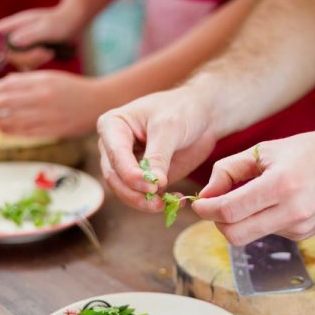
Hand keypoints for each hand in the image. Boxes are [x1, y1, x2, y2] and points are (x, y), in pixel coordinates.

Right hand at [0, 6, 80, 70]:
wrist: (73, 21)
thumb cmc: (60, 22)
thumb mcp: (46, 29)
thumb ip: (30, 35)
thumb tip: (13, 41)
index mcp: (16, 23)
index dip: (2, 48)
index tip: (19, 55)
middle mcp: (16, 32)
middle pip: (7, 51)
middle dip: (24, 57)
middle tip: (44, 53)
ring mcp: (23, 41)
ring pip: (17, 58)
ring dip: (32, 60)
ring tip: (48, 53)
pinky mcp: (30, 49)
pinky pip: (26, 61)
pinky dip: (35, 62)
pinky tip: (47, 56)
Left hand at [0, 71, 104, 137]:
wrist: (98, 103)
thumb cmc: (73, 89)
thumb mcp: (50, 77)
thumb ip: (27, 80)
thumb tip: (2, 85)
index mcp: (41, 82)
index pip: (7, 86)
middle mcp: (41, 98)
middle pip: (5, 102)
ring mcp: (46, 115)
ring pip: (12, 119)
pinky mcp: (51, 130)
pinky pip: (24, 132)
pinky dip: (10, 131)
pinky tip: (2, 130)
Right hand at [96, 87, 218, 211]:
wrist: (201, 115)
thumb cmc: (182, 110)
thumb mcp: (169, 128)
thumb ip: (158, 156)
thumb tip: (153, 185)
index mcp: (112, 126)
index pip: (115, 155)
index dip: (130, 174)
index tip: (152, 186)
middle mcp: (113, 147)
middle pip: (115, 178)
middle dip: (134, 193)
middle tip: (157, 202)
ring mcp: (127, 165)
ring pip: (126, 191)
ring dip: (144, 202)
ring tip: (166, 204)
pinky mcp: (143, 178)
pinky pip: (143, 196)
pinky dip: (157, 203)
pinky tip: (175, 202)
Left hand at [192, 127, 314, 245]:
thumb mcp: (267, 150)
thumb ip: (230, 170)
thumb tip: (206, 194)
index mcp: (281, 185)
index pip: (229, 211)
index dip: (206, 209)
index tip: (198, 203)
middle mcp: (292, 212)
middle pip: (234, 234)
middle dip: (217, 222)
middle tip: (214, 205)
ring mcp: (299, 228)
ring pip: (250, 235)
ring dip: (239, 220)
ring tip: (251, 194)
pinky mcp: (303, 236)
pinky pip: (268, 232)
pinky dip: (260, 219)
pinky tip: (275, 201)